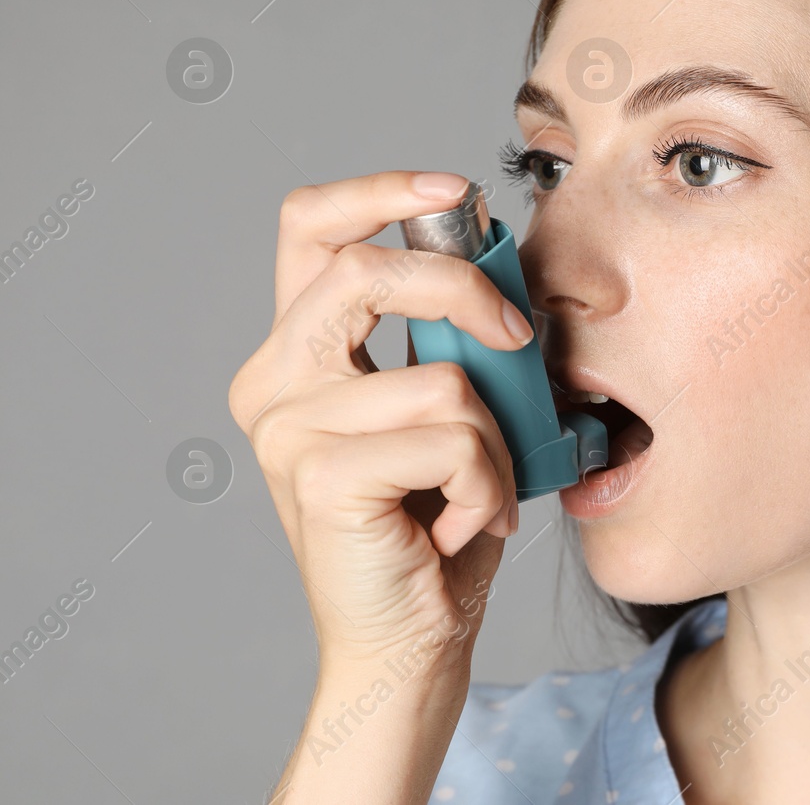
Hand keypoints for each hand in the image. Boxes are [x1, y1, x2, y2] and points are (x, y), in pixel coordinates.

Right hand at [228, 171, 534, 664]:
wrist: (411, 638)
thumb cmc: (435, 522)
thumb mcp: (445, 406)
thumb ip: (446, 335)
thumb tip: (497, 256)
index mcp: (297, 353)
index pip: (309, 227)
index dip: (379, 189)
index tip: (454, 187)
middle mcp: (273, 381)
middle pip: (366, 270)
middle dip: (463, 288)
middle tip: (517, 337)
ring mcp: (288, 429)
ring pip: (442, 377)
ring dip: (495, 438)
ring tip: (481, 487)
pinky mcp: (321, 476)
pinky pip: (453, 437)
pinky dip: (487, 481)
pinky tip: (464, 522)